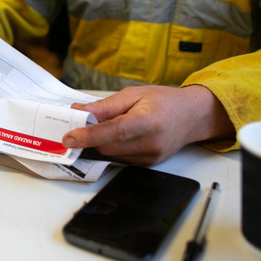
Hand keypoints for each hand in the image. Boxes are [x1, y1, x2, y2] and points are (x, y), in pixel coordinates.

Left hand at [62, 85, 233, 165]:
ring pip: (111, 156)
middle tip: (79, 125)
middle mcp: (150, 144)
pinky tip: (117, 137)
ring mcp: (150, 158)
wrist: (192, 116)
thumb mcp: (133, 94)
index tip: (69, 138)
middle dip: (90, 138)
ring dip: (100, 144)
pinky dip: (112, 149)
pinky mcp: (148, 165)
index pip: (112, 132)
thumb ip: (105, 106)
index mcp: (147, 122)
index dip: (88, 136)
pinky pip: (120, 160)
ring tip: (104, 127)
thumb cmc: (164, 101)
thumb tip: (79, 111)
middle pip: (107, 147)